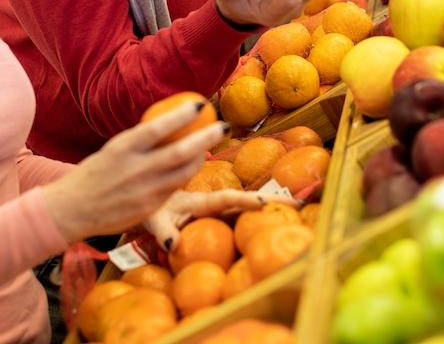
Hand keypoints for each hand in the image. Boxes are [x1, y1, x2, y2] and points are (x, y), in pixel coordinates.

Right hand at [40, 102, 226, 242]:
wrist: (71, 209)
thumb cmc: (95, 173)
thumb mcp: (114, 149)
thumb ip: (140, 140)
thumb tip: (169, 124)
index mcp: (123, 147)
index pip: (158, 127)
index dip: (182, 114)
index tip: (200, 103)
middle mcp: (135, 169)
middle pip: (180, 151)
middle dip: (206, 137)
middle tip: (223, 126)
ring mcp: (144, 191)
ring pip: (184, 173)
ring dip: (201, 158)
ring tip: (209, 146)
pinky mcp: (149, 209)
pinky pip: (174, 189)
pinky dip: (186, 175)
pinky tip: (193, 166)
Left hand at [143, 190, 298, 250]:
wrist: (146, 197)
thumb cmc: (151, 211)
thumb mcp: (154, 222)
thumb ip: (164, 233)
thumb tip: (174, 246)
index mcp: (201, 203)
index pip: (228, 200)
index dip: (246, 201)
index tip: (265, 203)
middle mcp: (213, 204)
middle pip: (245, 201)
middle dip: (270, 201)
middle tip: (297, 203)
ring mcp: (215, 210)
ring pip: (244, 207)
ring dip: (267, 206)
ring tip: (294, 208)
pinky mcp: (214, 216)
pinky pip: (236, 216)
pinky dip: (253, 216)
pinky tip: (270, 221)